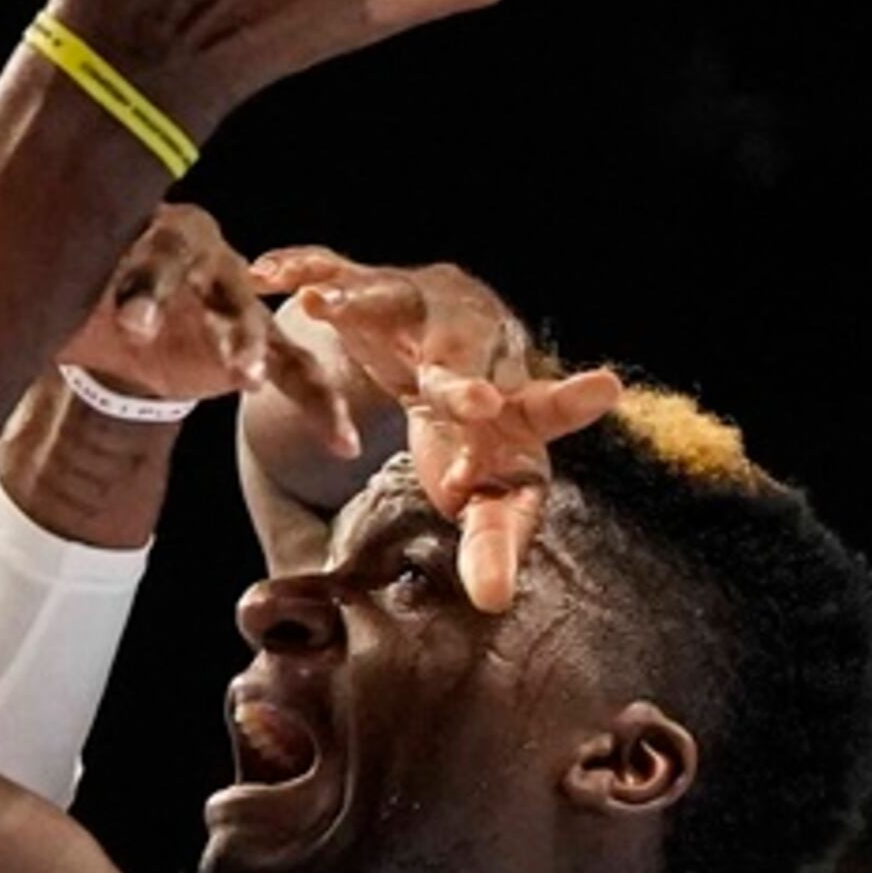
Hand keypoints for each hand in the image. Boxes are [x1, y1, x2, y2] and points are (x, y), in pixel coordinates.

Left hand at [55, 205, 365, 445]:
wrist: (120, 320)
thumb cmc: (85, 293)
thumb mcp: (61, 296)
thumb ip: (42, 297)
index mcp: (155, 234)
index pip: (155, 254)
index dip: (146, 289)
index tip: (131, 328)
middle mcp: (208, 257)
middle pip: (221, 281)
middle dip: (220, 320)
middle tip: (227, 362)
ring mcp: (239, 300)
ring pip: (258, 324)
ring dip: (257, 354)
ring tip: (251, 386)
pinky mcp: (260, 343)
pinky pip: (298, 372)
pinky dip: (321, 405)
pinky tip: (343, 441)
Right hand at [245, 247, 623, 612]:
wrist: (439, 351)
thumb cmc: (470, 434)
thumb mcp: (482, 485)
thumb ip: (491, 541)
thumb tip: (492, 601)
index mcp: (515, 397)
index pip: (548, 404)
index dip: (569, 400)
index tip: (603, 387)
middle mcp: (476, 339)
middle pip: (469, 358)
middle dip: (464, 383)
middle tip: (474, 406)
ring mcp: (422, 304)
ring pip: (397, 298)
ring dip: (361, 302)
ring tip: (322, 307)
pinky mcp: (372, 284)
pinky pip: (334, 272)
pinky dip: (305, 272)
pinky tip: (268, 276)